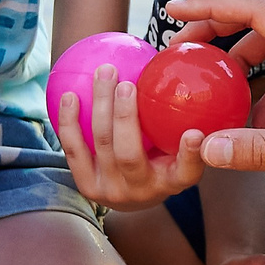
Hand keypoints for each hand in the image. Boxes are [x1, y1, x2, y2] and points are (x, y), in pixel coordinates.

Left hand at [51, 69, 206, 210]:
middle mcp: (142, 190)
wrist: (133, 197)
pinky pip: (74, 150)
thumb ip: (180, 121)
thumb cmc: (161, 158)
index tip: (194, 133)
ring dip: (99, 105)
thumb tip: (182, 68)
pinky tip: (70, 96)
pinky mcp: (88, 187)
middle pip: (128, 154)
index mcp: (173, 181)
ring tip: (103, 74)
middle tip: (126, 83)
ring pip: (101, 144)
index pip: (188, 170)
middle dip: (124, 116)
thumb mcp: (177, 146)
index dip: (192, 155)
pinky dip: (70, 121)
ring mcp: (112, 191)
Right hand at [163, 0, 264, 188]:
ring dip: (242, 60)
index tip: (175, 10)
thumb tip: (208, 148)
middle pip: (261, 19)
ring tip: (211, 83)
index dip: (212, 5)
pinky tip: (253, 122)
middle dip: (218, 28)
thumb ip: (261, 150)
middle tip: (180, 46)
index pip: (257, 8)